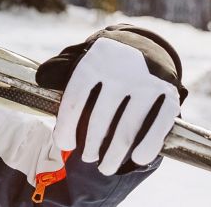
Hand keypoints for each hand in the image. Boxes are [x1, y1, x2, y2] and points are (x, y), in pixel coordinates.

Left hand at [36, 25, 185, 174]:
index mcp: (95, 61)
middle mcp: (122, 70)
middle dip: (90, 147)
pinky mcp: (169, 93)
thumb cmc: (104, 62)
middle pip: (100, 121)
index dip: (66, 128)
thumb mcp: (82, 58)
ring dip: (114, 156)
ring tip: (106, 166)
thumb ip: (59, 68)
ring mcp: (147, 82)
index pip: (75, 100)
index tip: (65, 145)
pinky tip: (137, 159)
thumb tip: (41, 78)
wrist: (144, 43)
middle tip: (88, 158)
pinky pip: (158, 128)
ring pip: (126, 131)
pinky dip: (147, 147)